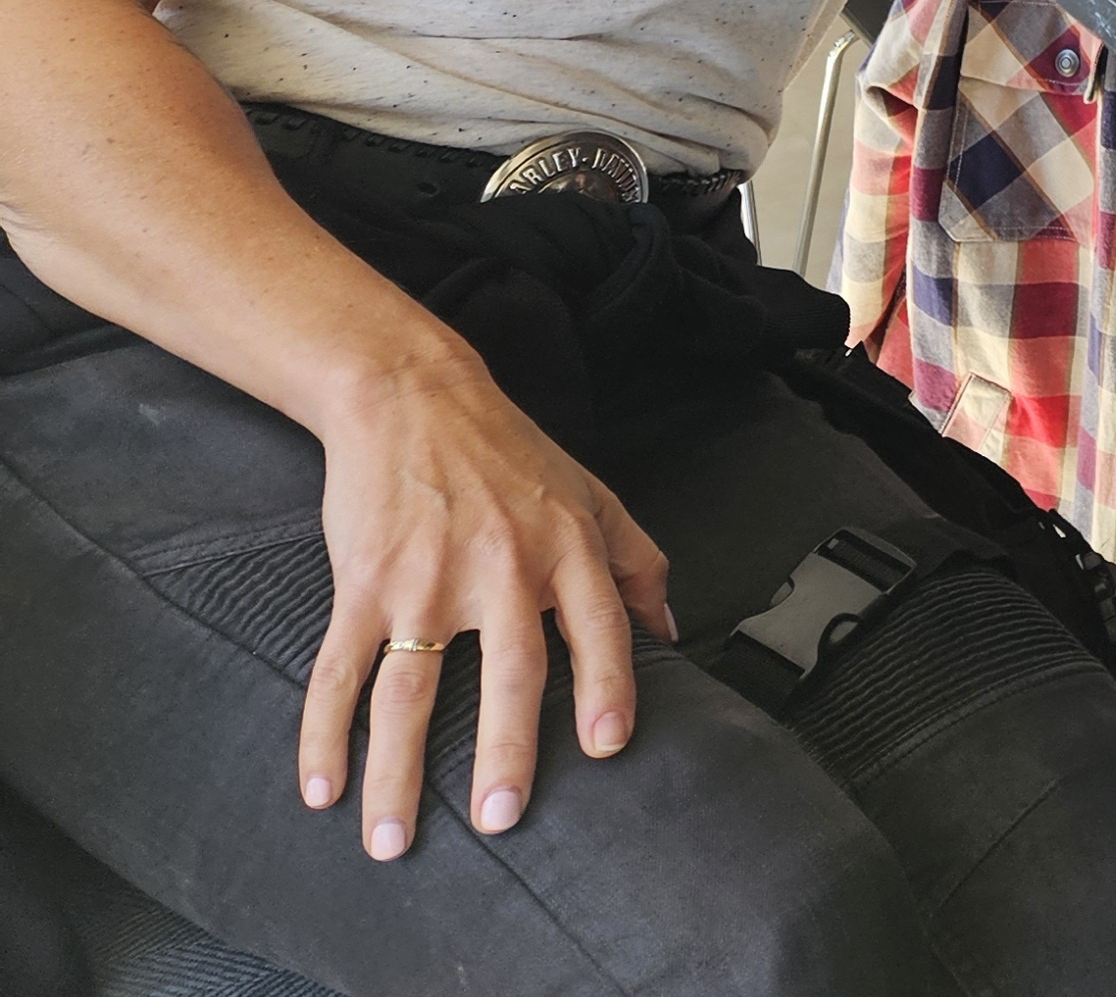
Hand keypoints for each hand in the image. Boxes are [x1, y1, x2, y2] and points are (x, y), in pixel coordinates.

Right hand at [300, 353, 674, 859]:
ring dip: (397, 773)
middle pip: (510, 671)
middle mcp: (501, 567)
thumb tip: (671, 633)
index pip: (600, 626)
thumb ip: (639, 563)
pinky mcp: (362, 583)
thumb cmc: (509, 453)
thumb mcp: (593, 495)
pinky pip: (341, 671)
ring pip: (411, 690)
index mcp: (567, 548)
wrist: (410, 396)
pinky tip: (322, 789)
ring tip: (393, 840)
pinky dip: (325, 734)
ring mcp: (425, 579)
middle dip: (506, 752)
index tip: (608, 747)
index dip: (608, 686)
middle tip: (502, 819)